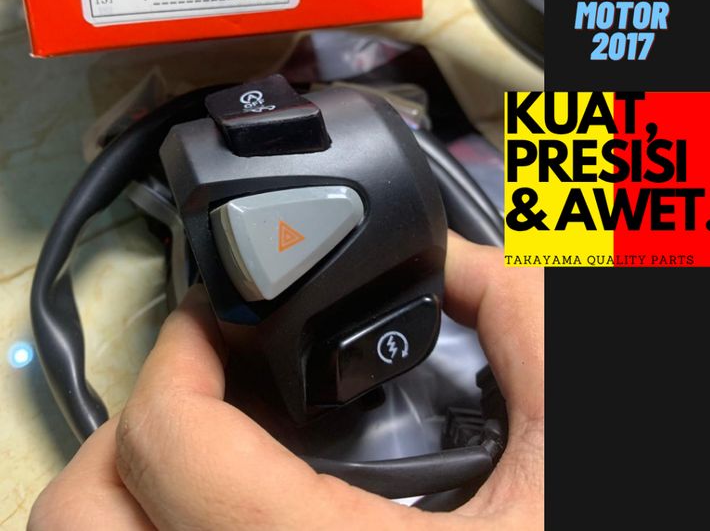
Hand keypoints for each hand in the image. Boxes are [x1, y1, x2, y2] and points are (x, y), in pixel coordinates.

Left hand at [29, 232, 542, 529]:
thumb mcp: (568, 427)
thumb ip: (512, 316)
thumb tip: (453, 261)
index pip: (173, 454)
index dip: (175, 358)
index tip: (212, 321)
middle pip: (85, 526)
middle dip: (128, 428)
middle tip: (202, 380)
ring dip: (130, 480)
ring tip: (210, 433)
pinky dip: (161, 519)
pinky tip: (235, 488)